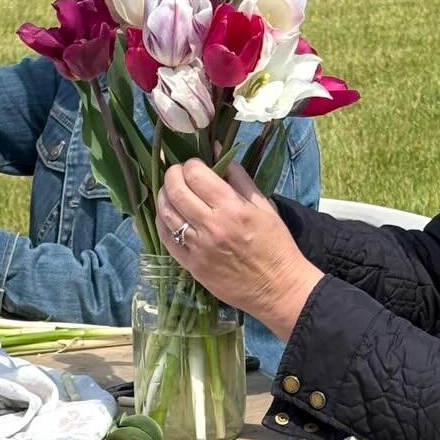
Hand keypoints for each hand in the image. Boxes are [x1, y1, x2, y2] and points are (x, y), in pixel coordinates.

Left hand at [157, 161, 321, 341]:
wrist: (278, 288)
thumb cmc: (276, 245)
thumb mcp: (264, 206)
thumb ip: (239, 178)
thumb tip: (217, 152)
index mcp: (232, 208)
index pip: (196, 174)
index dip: (191, 164)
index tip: (195, 166)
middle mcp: (211, 226)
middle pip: (176, 190)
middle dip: (173, 175)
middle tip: (178, 174)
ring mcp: (198, 248)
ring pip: (165, 213)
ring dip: (164, 196)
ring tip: (171, 192)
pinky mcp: (192, 266)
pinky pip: (166, 239)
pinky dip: (162, 222)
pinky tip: (167, 215)